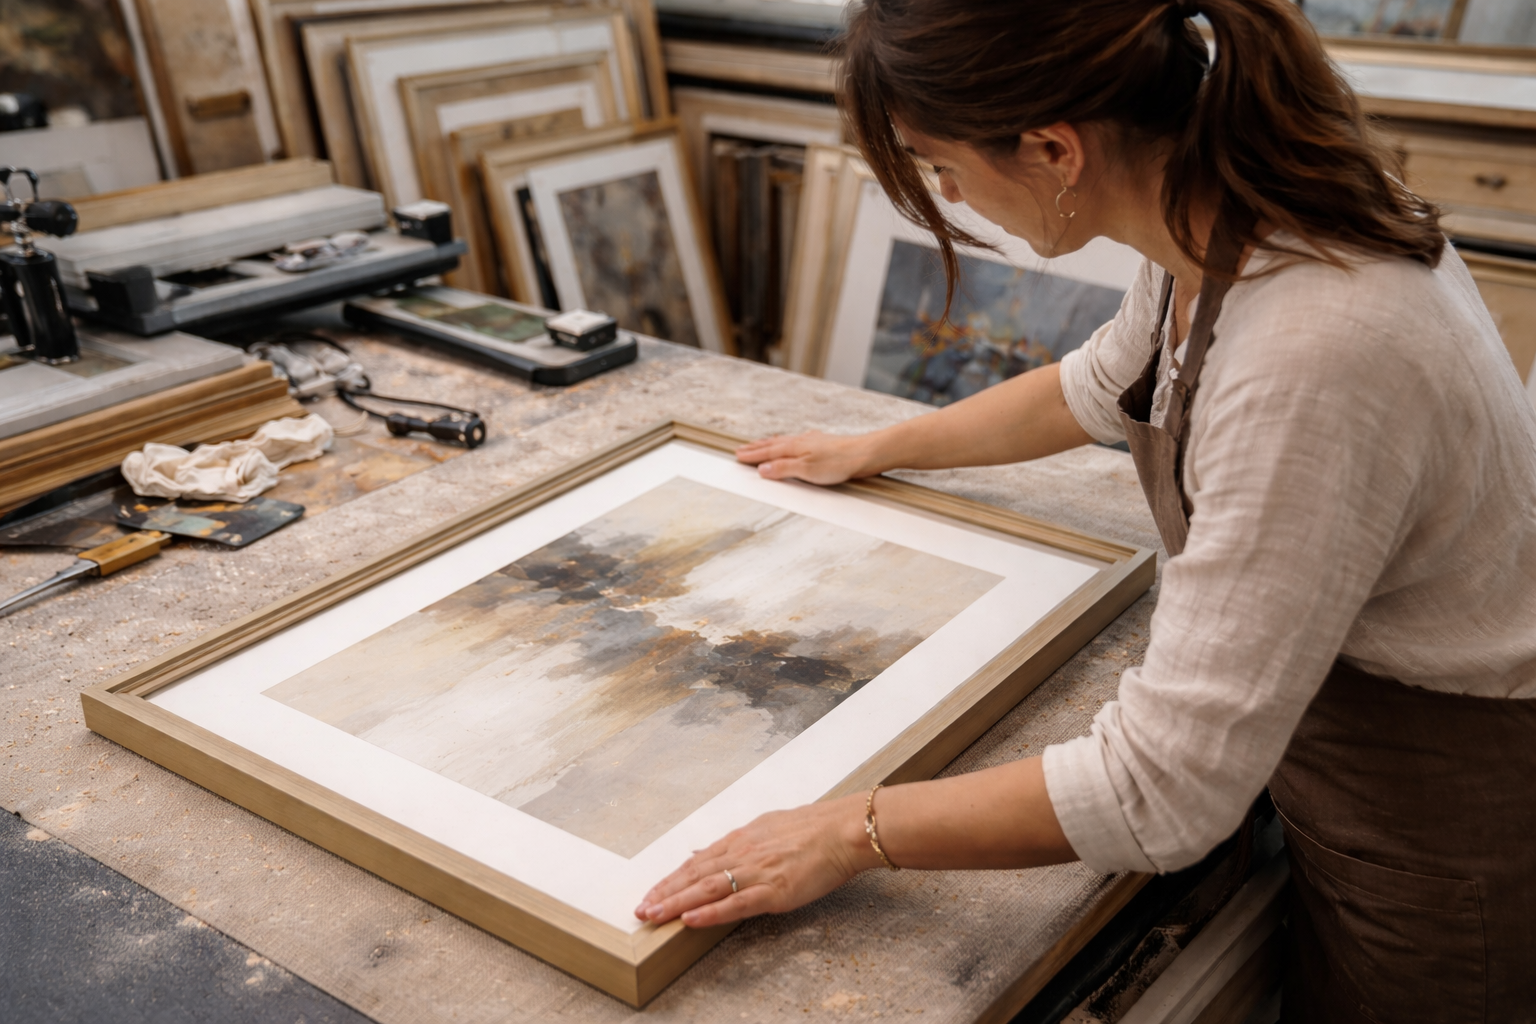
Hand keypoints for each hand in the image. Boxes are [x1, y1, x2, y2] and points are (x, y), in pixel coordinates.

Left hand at [635, 794, 877, 927]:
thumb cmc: (812, 828)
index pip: (696, 862)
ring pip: (707, 889)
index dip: (671, 879)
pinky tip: (690, 919)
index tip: (651, 892)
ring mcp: (757, 872)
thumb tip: (702, 851)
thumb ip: (734, 843)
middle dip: (665, 893)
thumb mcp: (765, 826)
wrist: (844, 831)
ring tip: (653, 915)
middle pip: (694, 875)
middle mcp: (743, 853)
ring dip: (677, 903)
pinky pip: (736, 903)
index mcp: (741, 839)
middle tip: (641, 909)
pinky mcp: (774, 890)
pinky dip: (711, 912)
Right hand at [735, 431, 877, 484]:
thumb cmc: (838, 463)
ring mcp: (813, 441)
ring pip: (786, 442)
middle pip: (773, 444)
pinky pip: (799, 442)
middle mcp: (801, 441)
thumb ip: (783, 468)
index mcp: (794, 447)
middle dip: (756, 447)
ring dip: (770, 444)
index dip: (751, 455)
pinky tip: (795, 442)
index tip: (737, 456)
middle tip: (741, 449)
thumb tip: (762, 468)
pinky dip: (789, 443)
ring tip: (761, 444)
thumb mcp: (807, 470)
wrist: (865, 454)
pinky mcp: (824, 444)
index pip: (767, 452)